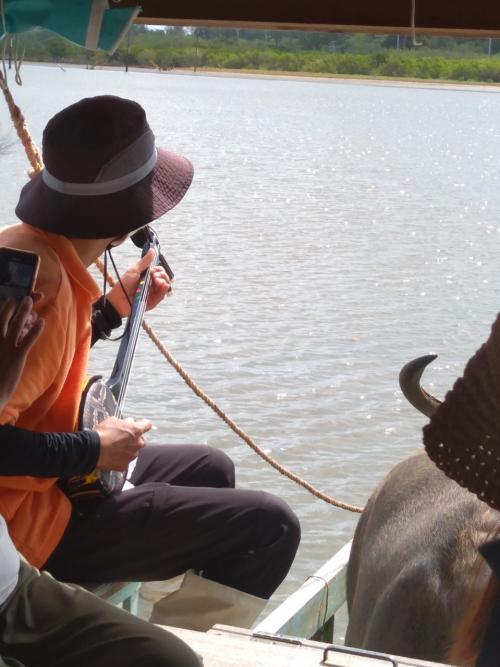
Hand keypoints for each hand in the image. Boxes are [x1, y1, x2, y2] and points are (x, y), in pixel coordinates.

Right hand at [0, 297, 43, 411]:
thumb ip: (3, 345)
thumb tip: (10, 334)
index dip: (4, 309)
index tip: (11, 300)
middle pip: (4, 318)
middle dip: (14, 306)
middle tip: (24, 296)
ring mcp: (5, 348)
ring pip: (15, 325)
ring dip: (23, 311)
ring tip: (30, 300)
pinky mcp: (16, 357)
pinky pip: (27, 340)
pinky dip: (34, 330)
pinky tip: (41, 322)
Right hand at [94, 416, 151, 471]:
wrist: (93, 450)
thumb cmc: (102, 433)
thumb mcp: (112, 420)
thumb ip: (124, 422)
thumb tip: (129, 422)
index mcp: (137, 431)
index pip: (147, 425)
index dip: (143, 424)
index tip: (139, 424)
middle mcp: (138, 444)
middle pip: (141, 440)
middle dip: (134, 439)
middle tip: (123, 438)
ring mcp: (132, 456)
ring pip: (133, 451)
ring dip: (128, 449)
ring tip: (115, 448)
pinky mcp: (125, 466)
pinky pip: (125, 461)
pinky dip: (120, 459)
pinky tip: (112, 457)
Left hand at [106, 249, 171, 317]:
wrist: (119, 299)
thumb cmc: (124, 284)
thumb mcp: (134, 270)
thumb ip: (145, 261)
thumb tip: (152, 250)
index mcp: (147, 277)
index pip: (159, 271)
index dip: (159, 269)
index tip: (153, 270)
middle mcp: (151, 284)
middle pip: (164, 277)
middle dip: (162, 274)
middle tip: (154, 275)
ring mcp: (153, 293)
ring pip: (165, 285)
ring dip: (164, 280)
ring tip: (156, 280)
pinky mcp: (154, 301)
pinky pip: (163, 295)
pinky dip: (165, 289)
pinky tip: (163, 285)